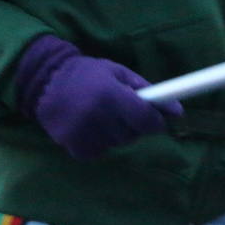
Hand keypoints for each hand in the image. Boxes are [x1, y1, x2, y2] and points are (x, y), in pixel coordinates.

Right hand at [15, 35, 181, 160]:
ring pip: (118, 143)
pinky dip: (101, 142)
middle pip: (133, 134)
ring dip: (117, 133)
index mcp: (110, 95)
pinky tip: (91, 126)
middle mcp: (97, 117)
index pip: (145, 120)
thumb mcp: (119, 72)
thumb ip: (148, 90)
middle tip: (122, 111)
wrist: (46, 82)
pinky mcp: (74, 147)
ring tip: (103, 116)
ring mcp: (83, 134)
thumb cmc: (88, 73)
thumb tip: (178, 112)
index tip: (158, 120)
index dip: (157, 122)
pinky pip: (101, 151)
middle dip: (135, 125)